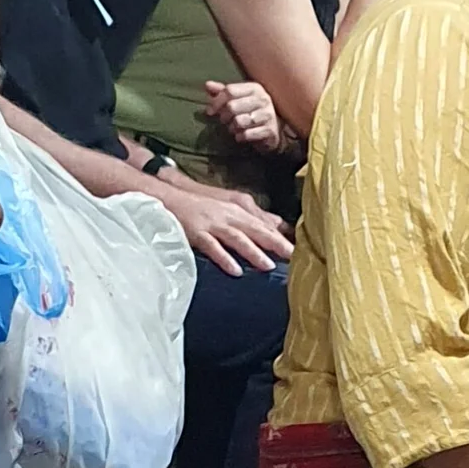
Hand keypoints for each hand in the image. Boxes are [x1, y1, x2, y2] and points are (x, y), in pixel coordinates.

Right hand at [155, 173, 294, 276]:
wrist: (168, 197)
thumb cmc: (200, 205)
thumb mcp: (230, 207)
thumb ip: (253, 216)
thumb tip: (277, 224)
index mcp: (238, 211)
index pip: (264, 226)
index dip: (282, 238)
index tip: (300, 252)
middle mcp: (228, 215)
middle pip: (256, 230)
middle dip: (276, 244)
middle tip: (294, 258)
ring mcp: (212, 223)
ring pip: (237, 238)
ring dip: (253, 252)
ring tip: (268, 266)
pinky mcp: (196, 232)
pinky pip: (212, 246)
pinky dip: (224, 258)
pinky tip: (235, 270)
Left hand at [202, 77, 282, 153]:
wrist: (273, 130)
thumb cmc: (251, 112)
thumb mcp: (238, 99)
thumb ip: (222, 91)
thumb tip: (207, 85)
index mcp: (254, 88)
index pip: (229, 90)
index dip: (216, 101)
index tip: (210, 111)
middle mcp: (263, 99)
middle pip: (232, 106)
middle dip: (224, 116)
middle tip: (224, 121)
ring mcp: (268, 115)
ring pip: (239, 121)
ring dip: (232, 128)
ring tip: (233, 128)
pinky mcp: (270, 130)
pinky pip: (247, 134)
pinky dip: (240, 137)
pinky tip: (240, 136)